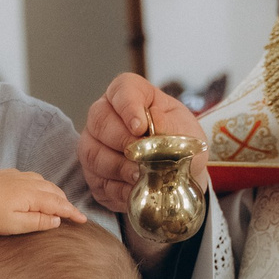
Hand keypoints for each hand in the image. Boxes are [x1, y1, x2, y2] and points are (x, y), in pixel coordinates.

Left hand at [0, 169, 86, 235]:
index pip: (59, 204)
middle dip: (65, 202)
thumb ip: (39, 221)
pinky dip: (39, 184)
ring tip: (56, 202)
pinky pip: (29, 176)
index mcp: (33, 195)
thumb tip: (57, 219)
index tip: (83, 220)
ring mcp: (16, 175)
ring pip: (42, 181)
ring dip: (52, 192)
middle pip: (54, 191)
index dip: (72, 212)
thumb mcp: (16, 225)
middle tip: (71, 214)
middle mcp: (28, 181)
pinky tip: (34, 190)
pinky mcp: (5, 173)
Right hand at [78, 74, 205, 219]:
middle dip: (123, 141)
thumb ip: (168, 125)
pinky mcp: (94, 174)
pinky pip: (98, 181)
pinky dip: (118, 188)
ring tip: (141, 175)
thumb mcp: (184, 129)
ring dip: (119, 167)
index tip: (140, 127)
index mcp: (131, 95)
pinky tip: (135, 189)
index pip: (122, 89)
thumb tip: (150, 125)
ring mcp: (94, 145)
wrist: (180, 173)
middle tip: (143, 155)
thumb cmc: (179, 142)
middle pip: (100, 120)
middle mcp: (105, 115)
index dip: (128, 106)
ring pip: (93, 153)